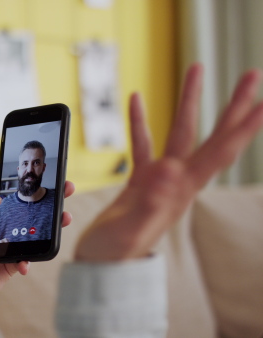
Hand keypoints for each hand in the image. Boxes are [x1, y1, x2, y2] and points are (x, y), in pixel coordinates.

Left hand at [0, 175, 74, 298]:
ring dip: (52, 224)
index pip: (3, 188)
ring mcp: (6, 244)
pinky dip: (30, 260)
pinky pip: (28, 258)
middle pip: (27, 206)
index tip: (36, 168)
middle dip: (47, 196)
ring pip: (35, 230)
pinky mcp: (10, 263)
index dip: (18, 177)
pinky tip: (25, 262)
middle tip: (65, 188)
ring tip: (65, 217)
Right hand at [75, 64, 262, 261]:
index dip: (243, 128)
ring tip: (195, 70)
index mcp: (180, 192)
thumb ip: (151, 203)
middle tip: (251, 75)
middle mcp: (177, 182)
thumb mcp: (131, 231)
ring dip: (189, 101)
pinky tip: (136, 100)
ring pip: (180, 132)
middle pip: (212, 137)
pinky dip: (140, 121)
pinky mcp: (140, 181)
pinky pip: (143, 143)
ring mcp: (159, 180)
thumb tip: (169, 169)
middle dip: (233, 106)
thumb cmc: (115, 255)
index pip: (220, 153)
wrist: (102, 267)